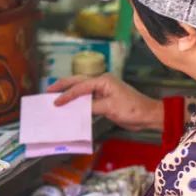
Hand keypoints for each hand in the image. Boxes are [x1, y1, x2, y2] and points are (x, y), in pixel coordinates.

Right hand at [48, 75, 163, 132]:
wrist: (147, 115)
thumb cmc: (132, 109)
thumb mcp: (110, 108)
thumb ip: (91, 106)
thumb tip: (77, 108)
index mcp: (103, 80)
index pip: (80, 87)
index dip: (67, 95)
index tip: (55, 102)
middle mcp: (101, 82)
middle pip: (78, 81)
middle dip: (63, 85)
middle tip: (48, 90)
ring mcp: (103, 90)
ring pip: (82, 89)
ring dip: (69, 93)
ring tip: (55, 96)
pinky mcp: (104, 99)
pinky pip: (87, 98)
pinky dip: (78, 101)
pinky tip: (70, 106)